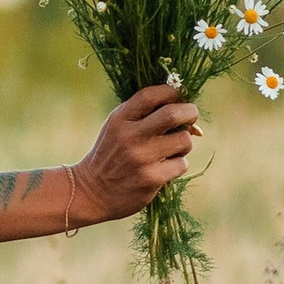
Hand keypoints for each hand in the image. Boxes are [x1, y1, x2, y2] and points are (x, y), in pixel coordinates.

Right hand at [70, 82, 201, 224]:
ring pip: (184, 140)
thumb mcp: (116, 127)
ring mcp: (141, 158)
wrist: (93, 192)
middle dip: (190, 112)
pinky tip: (165, 167)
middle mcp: (130, 136)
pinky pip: (182, 164)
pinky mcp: (151, 178)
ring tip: (173, 149)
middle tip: (191, 117)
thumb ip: (141, 114)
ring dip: (184, 143)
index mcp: (120, 119)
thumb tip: (181, 105)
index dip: (171, 92)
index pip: (151, 95)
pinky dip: (179, 164)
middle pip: (173, 114)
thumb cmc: (111, 154)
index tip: (179, 96)